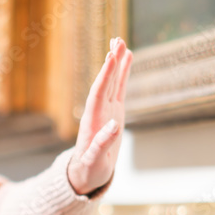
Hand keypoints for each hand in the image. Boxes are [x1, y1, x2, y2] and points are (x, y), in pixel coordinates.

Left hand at [67, 37, 132, 194]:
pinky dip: (123, 73)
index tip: (111, 58)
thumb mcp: (94, 161)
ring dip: (116, 63)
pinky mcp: (114, 111)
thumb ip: (101, 144)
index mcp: (92, 121)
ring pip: (112, 82)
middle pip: (105, 82)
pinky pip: (119, 89)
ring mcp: (107, 110)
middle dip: (111, 63)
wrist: (86, 173)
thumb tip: (114, 125)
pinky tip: (127, 58)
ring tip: (121, 42)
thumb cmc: (89, 170)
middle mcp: (98, 111)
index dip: (105, 76)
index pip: (99, 93)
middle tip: (118, 41)